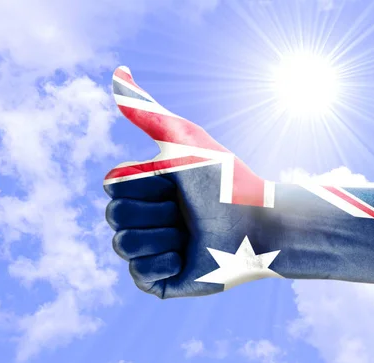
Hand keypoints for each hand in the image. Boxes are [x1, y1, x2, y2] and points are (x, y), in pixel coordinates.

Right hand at [104, 66, 276, 298]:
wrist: (260, 226)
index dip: (146, 184)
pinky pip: (137, 274)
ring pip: (123, 245)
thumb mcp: (183, 140)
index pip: (112, 186)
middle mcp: (144, 216)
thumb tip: (118, 71)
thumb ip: (147, 112)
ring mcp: (150, 248)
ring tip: (190, 236)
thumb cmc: (226, 182)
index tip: (178, 183)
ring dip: (162, 237)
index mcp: (145, 187)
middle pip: (114, 216)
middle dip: (157, 212)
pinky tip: (187, 258)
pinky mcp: (159, 279)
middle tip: (188, 213)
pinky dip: (165, 264)